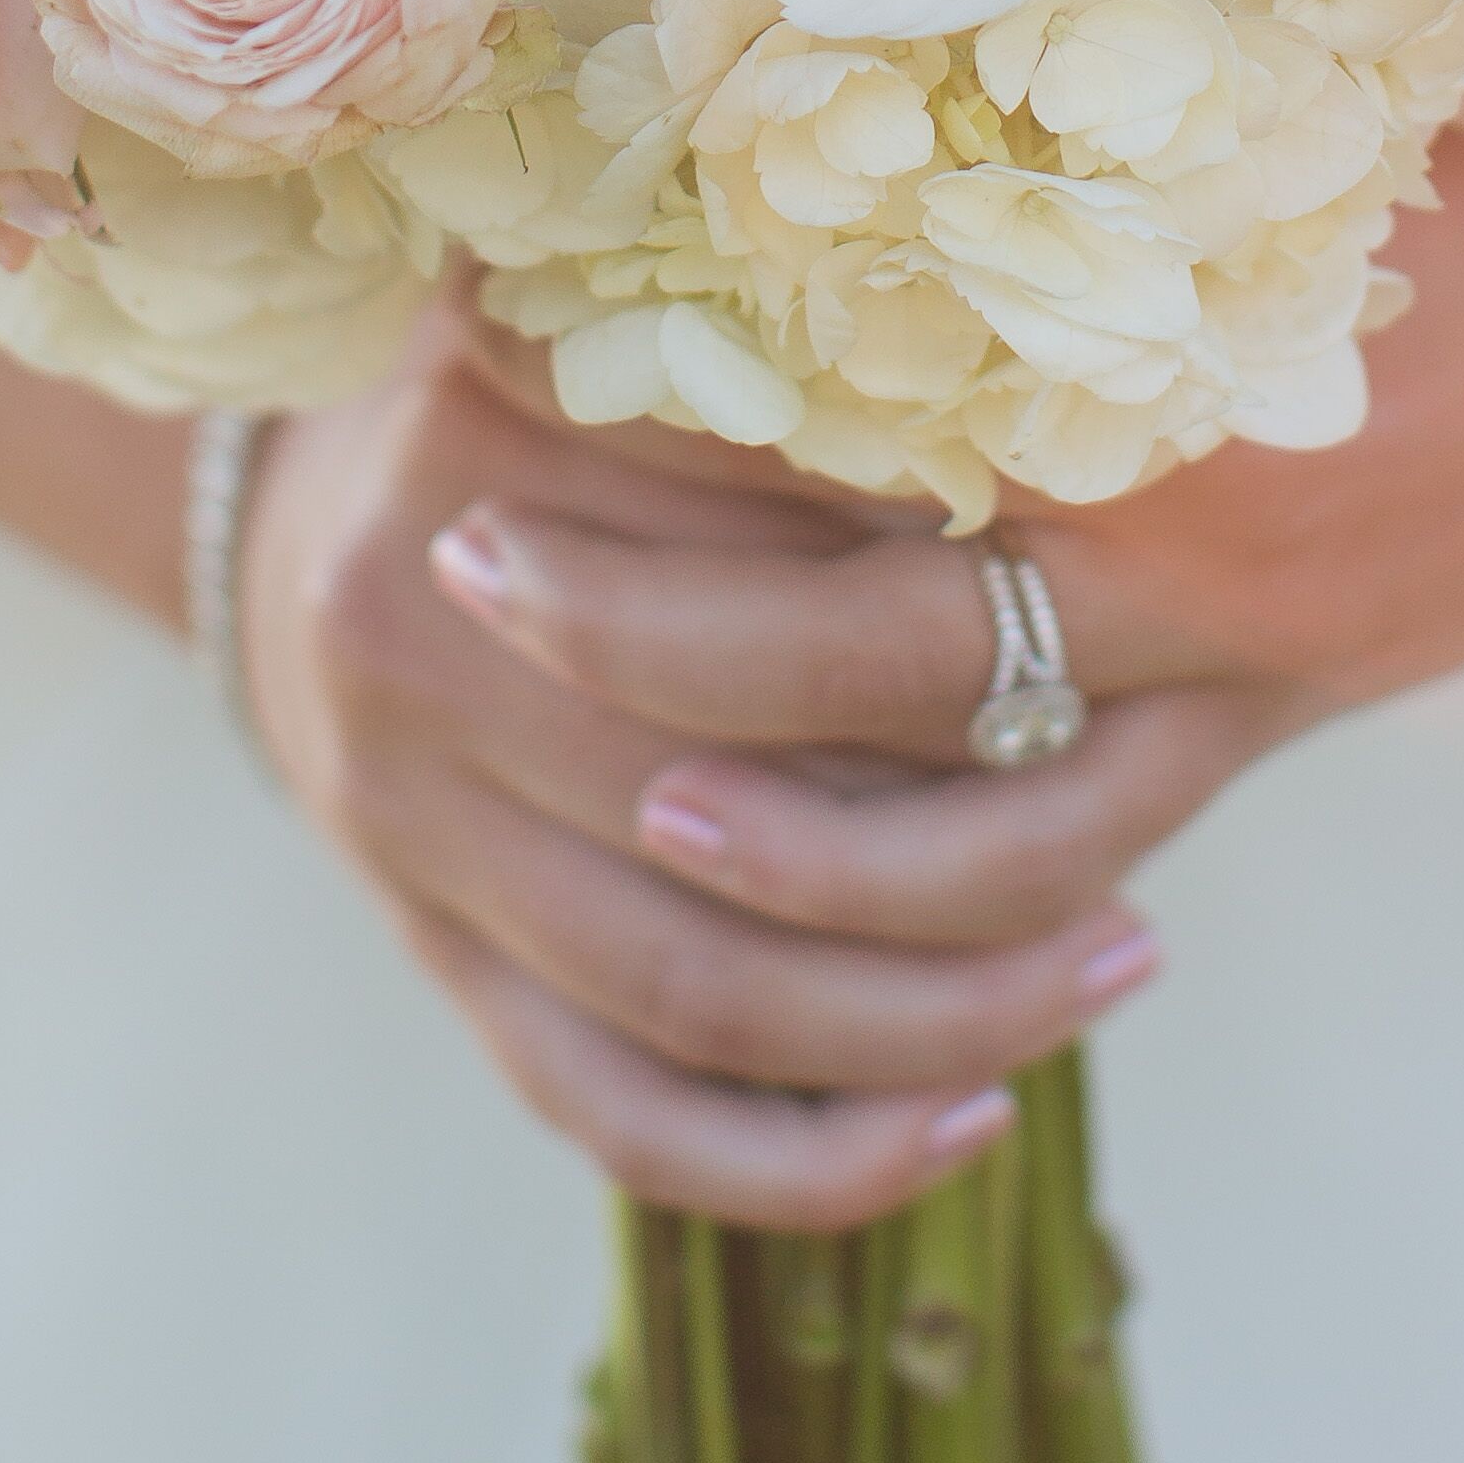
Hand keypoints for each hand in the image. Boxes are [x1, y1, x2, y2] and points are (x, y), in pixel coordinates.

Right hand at [237, 313, 1191, 1229]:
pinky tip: (969, 1121)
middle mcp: (413, 627)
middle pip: (735, 786)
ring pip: (699, 983)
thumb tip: (1053, 400)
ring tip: (1120, 955)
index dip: (952, 584)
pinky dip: (800, 1154)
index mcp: (478, 425)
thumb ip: (793, 344)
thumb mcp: (643, 309)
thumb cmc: (550, 388)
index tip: (1124, 591)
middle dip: (971, 822)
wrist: (306, 519)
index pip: (757, 545)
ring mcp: (403, 815)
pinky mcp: (432, 952)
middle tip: (1158, 787)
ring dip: (933, 1007)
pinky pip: (619, 1111)